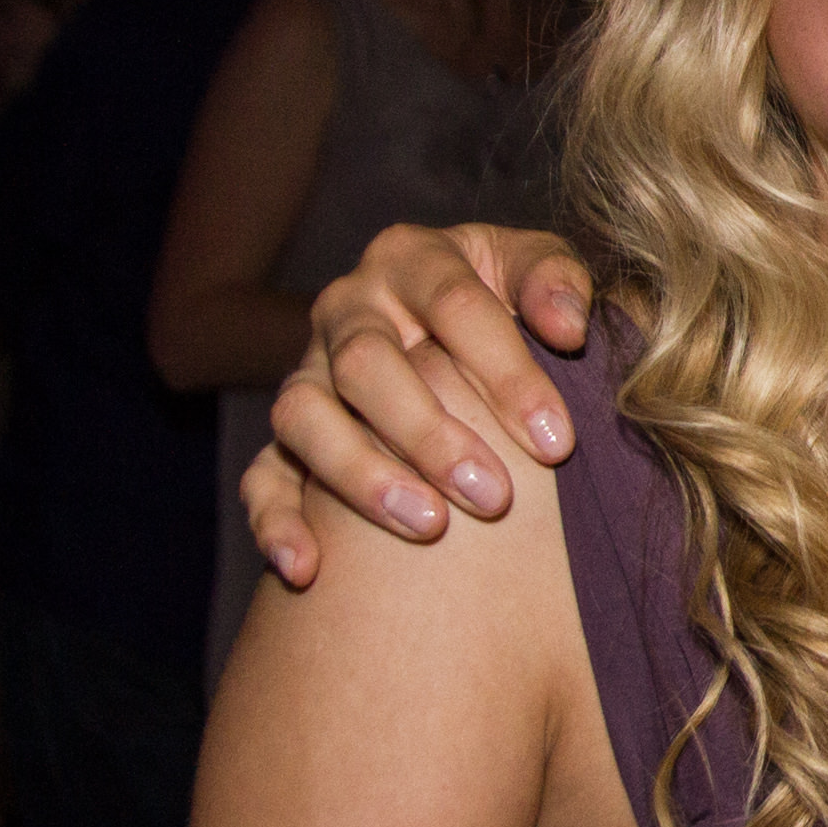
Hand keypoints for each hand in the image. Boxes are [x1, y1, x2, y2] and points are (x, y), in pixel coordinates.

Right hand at [239, 223, 594, 587]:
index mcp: (413, 258)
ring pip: (305, 417)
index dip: (507, 372)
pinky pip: (261, 477)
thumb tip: (566, 327)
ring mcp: (308, 370)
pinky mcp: (285, 435)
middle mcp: (349, 308)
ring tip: (428, 526)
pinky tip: (307, 567)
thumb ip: (556, 281)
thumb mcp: (534, 270)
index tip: (558, 442)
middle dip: (430, 434)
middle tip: (495, 497)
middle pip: (367, 364)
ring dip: (362, 475)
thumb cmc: (512, 302)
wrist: (452, 332)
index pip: (455, 305)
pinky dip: (276, 523)